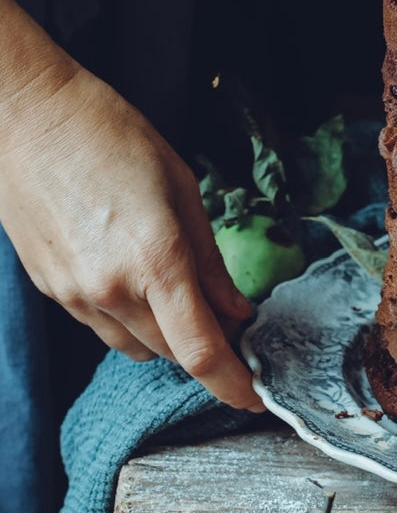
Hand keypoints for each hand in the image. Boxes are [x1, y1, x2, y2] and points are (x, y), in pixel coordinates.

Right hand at [0, 51, 264, 412]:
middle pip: (172, 353)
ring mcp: (75, 294)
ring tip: (177, 291)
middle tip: (228, 318)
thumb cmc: (109, 134)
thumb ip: (211, 260)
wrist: (25, 115)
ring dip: (166, 335)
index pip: (201, 351)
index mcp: (156, 259)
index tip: (255, 398)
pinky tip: (135, 281)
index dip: (234, 384)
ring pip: (136, 347)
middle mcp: (112, 288)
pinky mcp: (52, 290)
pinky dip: (130, 320)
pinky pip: (103, 328)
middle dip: (205, 346)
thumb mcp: (182, 187)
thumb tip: (237, 311)